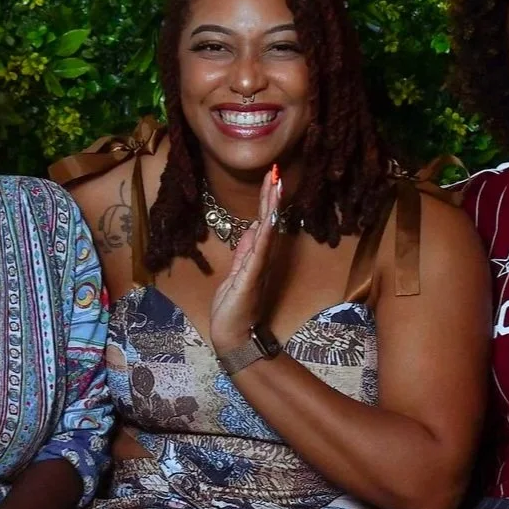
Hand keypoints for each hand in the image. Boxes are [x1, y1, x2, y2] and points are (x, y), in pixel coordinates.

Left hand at [208, 164, 281, 357]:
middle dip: (271, 197)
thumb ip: (244, 251)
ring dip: (271, 208)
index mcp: (256, 256)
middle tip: (276, 173)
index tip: (271, 178)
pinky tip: (268, 219)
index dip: (267, 201)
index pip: (263, 223)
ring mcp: (257, 268)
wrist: (232, 335)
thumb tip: (251, 228)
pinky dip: (264, 234)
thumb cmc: (233, 308)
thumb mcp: (236, 273)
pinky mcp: (250, 278)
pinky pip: (259, 252)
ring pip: (267, 232)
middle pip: (268, 222)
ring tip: (276, 186)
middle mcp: (261, 259)